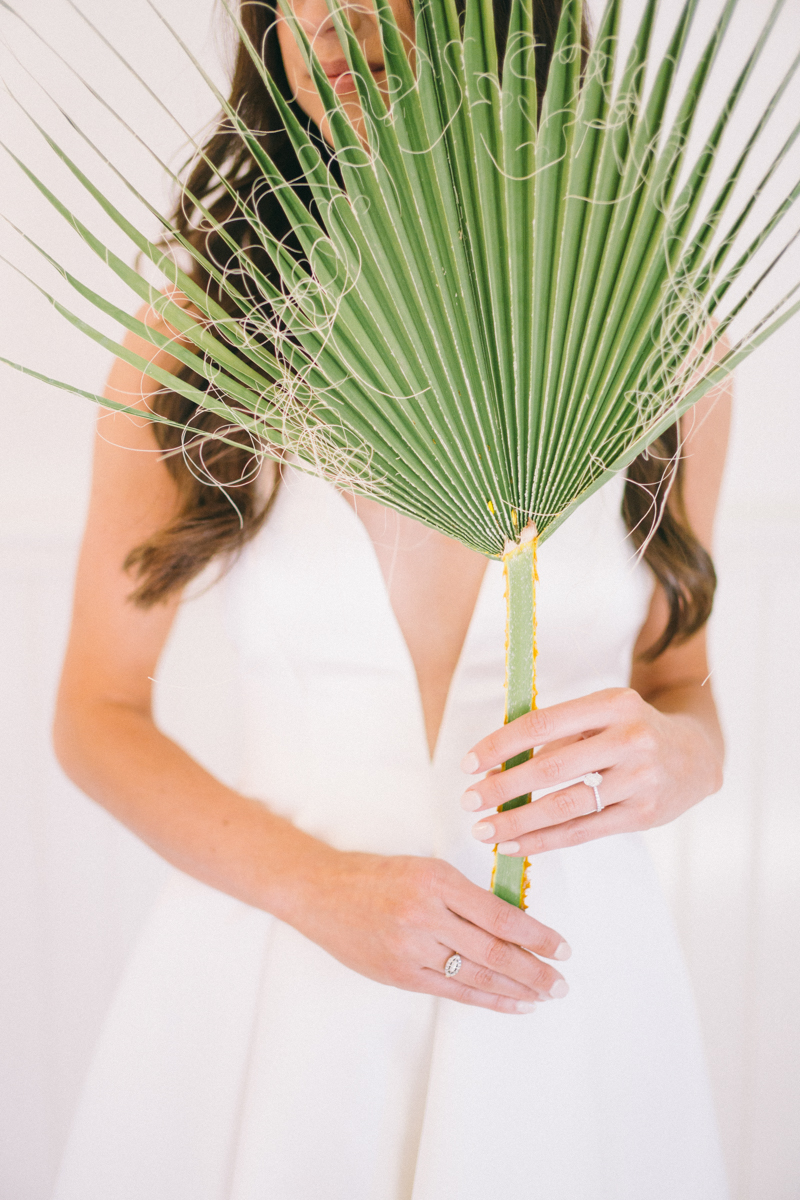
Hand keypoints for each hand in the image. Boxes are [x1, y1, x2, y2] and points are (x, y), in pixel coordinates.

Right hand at [291, 849, 570, 1013]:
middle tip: (562, 981)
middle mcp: (426, 915)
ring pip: (478, 975)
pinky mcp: (400, 974)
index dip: (536, 935)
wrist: (321, 892)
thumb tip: (514, 925)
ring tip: (545, 995)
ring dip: (518, 989)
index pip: (500, 916)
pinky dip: (488, 999)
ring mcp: (411, 948)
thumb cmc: (377, 876)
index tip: (562, 947)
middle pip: (494, 951)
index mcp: (437, 881)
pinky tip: (513, 1004)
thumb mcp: (425, 869)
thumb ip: (465, 896)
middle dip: (535, 970)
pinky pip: (453, 991)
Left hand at [459, 687, 723, 856]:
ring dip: (518, 821)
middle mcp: (630, 739)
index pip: (543, 724)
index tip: (469, 763)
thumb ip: (559, 734)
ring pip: (565, 806)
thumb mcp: (602, 714)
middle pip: (551, 767)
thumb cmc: (631, 731)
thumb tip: (497, 764)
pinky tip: (515, 845)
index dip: (501, 745)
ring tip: (484, 830)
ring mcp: (640, 779)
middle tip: (469, 800)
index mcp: (613, 704)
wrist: (696, 756)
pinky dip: (544, 841)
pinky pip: (582, 831)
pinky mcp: (643, 815)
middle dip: (503, 787)